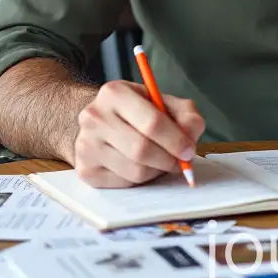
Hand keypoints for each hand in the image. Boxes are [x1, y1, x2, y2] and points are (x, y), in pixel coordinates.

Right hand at [73, 80, 204, 187]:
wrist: (98, 122)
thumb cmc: (136, 111)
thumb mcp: (162, 101)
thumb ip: (185, 113)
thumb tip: (192, 133)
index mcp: (114, 93)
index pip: (152, 122)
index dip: (176, 140)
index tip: (189, 150)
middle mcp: (94, 117)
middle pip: (142, 149)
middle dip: (168, 159)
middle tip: (181, 162)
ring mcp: (86, 145)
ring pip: (134, 171)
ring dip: (156, 170)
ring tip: (161, 160)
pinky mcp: (85, 170)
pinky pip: (124, 184)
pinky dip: (141, 180)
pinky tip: (142, 166)